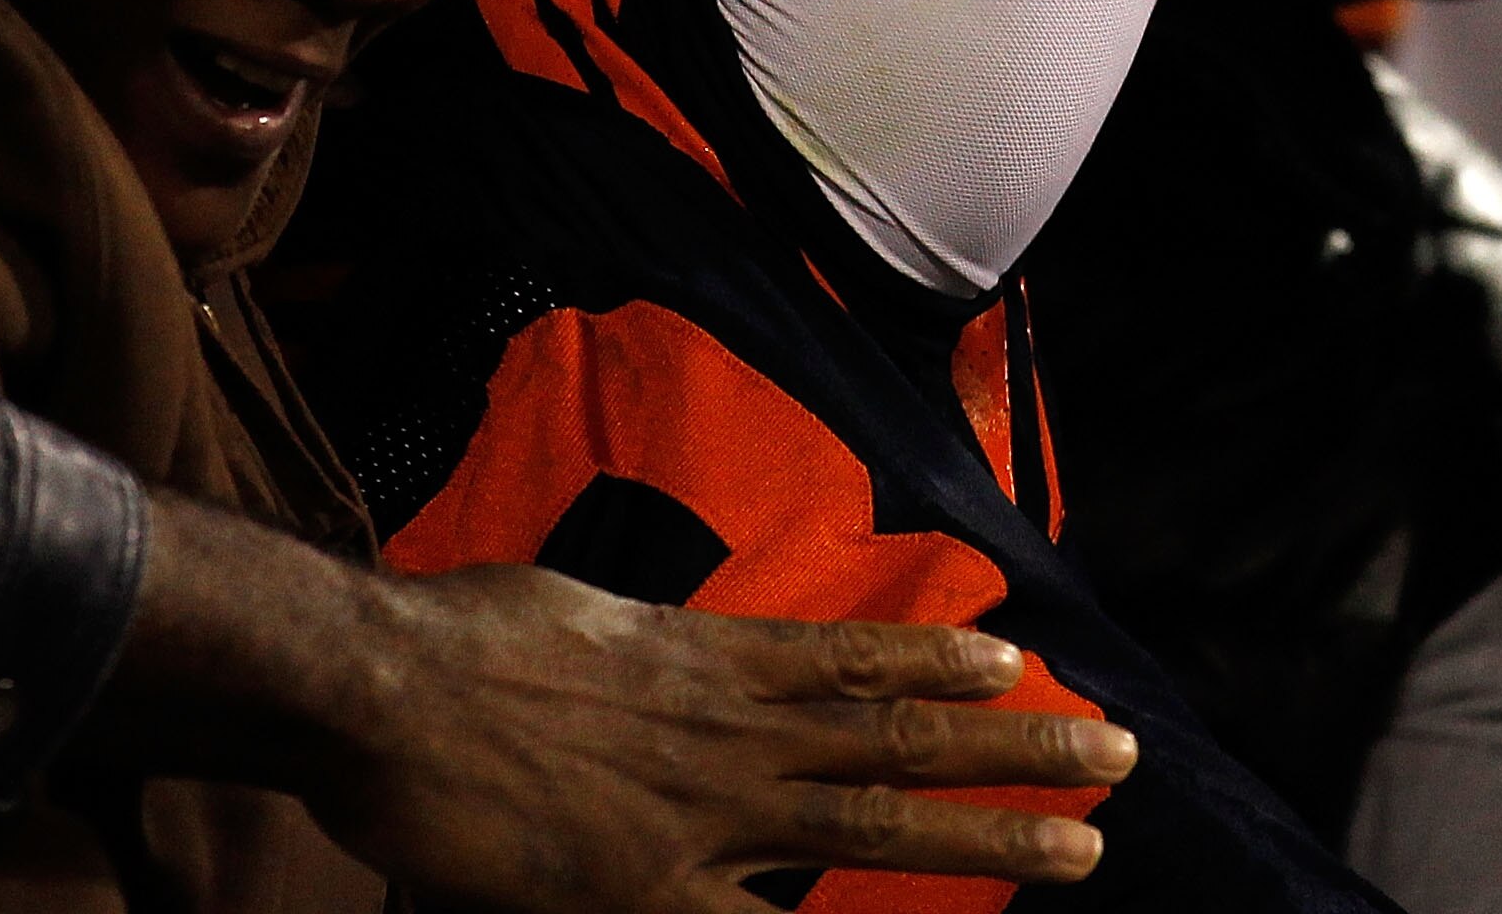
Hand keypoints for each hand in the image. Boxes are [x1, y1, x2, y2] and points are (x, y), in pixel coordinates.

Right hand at [114, 501, 1129, 910]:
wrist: (384, 687)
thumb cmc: (457, 642)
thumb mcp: (572, 616)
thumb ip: (638, 654)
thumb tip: (654, 656)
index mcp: (705, 659)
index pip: (849, 660)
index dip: (937, 667)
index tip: (1015, 662)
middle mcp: (729, 733)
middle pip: (898, 739)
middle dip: (1017, 751)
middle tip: (1118, 756)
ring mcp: (702, 818)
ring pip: (873, 824)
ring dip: (987, 835)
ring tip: (1080, 844)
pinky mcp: (648, 896)